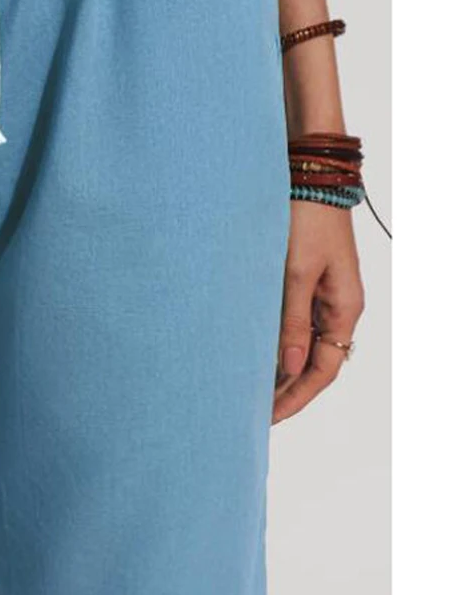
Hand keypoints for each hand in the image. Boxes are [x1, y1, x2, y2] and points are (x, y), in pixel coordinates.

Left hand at [274, 200, 363, 423]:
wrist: (309, 178)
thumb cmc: (305, 221)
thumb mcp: (296, 274)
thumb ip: (292, 321)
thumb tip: (289, 368)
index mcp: (343, 309)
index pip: (323, 369)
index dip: (297, 396)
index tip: (270, 416)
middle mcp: (337, 307)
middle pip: (315, 362)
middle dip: (289, 390)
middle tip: (256, 412)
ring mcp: (323, 295)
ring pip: (305, 345)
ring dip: (282, 369)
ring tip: (252, 390)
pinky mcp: (307, 282)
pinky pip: (296, 324)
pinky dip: (278, 343)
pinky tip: (256, 353)